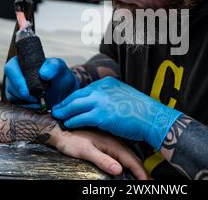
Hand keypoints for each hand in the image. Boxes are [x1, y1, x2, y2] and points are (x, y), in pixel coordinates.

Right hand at [4, 57, 79, 109]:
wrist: (63, 91)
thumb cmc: (60, 77)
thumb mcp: (61, 69)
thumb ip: (54, 67)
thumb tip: (42, 73)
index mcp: (23, 61)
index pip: (11, 68)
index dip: (16, 80)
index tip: (26, 92)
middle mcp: (15, 72)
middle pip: (10, 85)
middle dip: (22, 95)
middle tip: (37, 100)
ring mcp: (14, 85)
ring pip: (12, 96)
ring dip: (26, 102)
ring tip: (41, 101)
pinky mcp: (16, 97)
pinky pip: (15, 104)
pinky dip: (27, 106)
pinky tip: (38, 105)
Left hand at [51, 129, 147, 179]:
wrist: (61, 130)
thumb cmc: (71, 140)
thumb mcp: (86, 151)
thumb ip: (102, 160)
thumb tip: (119, 170)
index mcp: (112, 143)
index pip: (130, 160)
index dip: (139, 172)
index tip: (145, 182)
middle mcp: (113, 142)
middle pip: (132, 158)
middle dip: (140, 170)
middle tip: (146, 181)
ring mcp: (110, 142)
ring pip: (127, 156)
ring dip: (135, 166)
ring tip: (140, 176)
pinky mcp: (105, 144)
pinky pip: (121, 154)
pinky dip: (127, 162)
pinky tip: (126, 166)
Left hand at [52, 77, 181, 149]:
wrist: (151, 117)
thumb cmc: (139, 110)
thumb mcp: (122, 94)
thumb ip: (108, 95)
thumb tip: (99, 102)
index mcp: (106, 83)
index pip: (84, 90)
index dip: (73, 97)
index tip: (67, 102)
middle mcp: (102, 89)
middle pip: (76, 96)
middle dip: (64, 103)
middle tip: (56, 108)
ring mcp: (101, 101)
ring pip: (75, 106)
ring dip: (64, 112)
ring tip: (58, 116)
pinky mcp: (101, 115)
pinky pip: (80, 118)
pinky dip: (72, 121)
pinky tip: (68, 124)